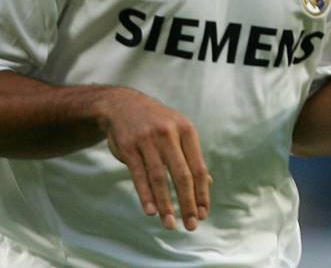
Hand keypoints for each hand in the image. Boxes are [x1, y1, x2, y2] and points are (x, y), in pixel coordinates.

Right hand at [98, 88, 210, 229]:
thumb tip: (207, 184)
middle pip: (182, 175)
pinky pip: (138, 175)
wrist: (123, 104)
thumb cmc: (157, 124)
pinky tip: (151, 211)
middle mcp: (169, 134)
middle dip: (188, 203)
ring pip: (159, 178)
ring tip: (170, 224)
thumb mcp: (179, 132)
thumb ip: (191, 156)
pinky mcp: (128, 147)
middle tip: (191, 225)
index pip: (198, 168)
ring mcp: (147, 140)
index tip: (203, 214)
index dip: (202, 193)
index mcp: (187, 131)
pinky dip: (145, 195)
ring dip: (166, 204)